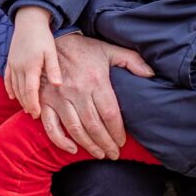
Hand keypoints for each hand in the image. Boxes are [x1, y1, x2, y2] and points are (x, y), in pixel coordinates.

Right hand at [5, 7, 58, 114]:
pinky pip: (7, 79)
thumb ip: (53, 69)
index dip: (33, 104)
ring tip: (27, 108)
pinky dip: (9, 89)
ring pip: (14, 87)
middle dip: (27, 105)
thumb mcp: (51, 52)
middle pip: (21, 92)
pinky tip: (12, 96)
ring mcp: (13, 65)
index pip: (30, 91)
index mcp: (31, 67)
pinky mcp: (10, 61)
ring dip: (20, 99)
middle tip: (34, 115)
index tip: (37, 114)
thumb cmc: (43, 37)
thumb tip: (58, 85)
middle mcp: (19, 68)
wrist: (29, 21)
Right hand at [37, 32, 154, 158]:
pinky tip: (72, 149)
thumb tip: (151, 74)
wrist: (53, 40)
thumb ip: (132, 60)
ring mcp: (59, 97)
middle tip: (113, 154)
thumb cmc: (84, 48)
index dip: (117, 131)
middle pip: (95, 125)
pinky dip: (61, 140)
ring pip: (76, 129)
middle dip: (106, 143)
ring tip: (100, 154)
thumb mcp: (109, 49)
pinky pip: (51, 126)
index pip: (110, 114)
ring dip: (89, 145)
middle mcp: (77, 91)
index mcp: (95, 80)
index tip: (122, 142)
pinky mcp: (44, 100)